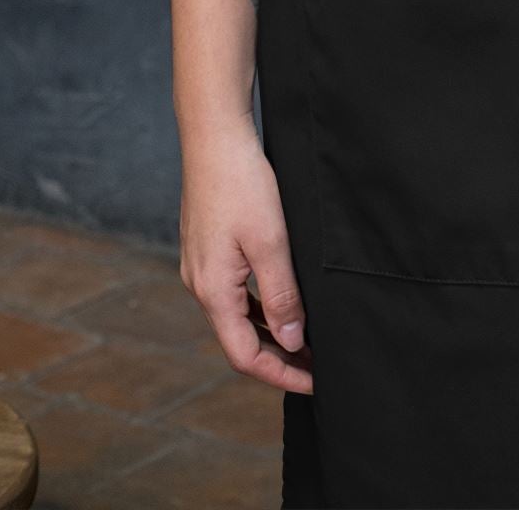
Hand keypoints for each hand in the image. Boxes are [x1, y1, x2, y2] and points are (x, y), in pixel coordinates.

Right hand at [179, 119, 312, 392]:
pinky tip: (281, 298)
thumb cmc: (242, 183)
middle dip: (279, 356)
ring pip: (236, 315)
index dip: (282, 373)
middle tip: (318, 364)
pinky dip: (258, 305)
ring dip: (270, 331)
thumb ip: (280, 294)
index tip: (316, 381)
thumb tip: (293, 339)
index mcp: (213, 291)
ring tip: (307, 336)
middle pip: (239, 340)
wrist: (214, 136)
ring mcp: (201, 265)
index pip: (246, 355)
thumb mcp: (271, 242)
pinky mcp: (207, 247)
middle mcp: (200, 284)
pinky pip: (233, 292)